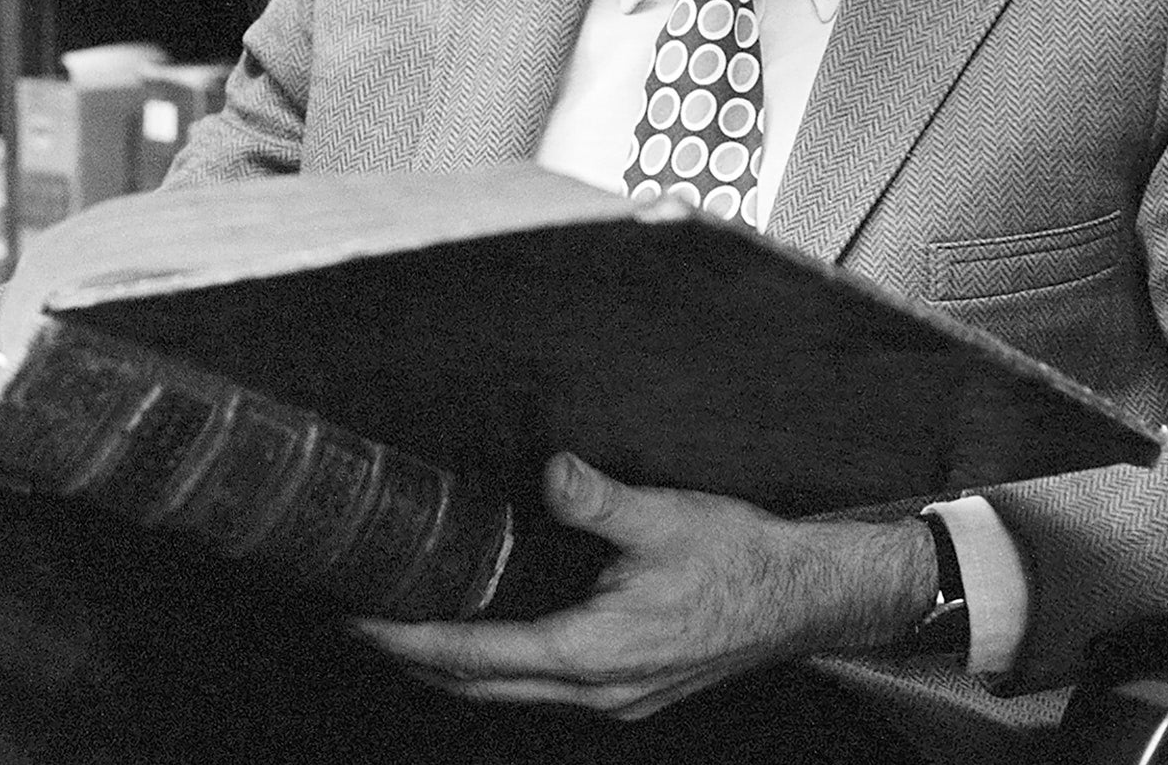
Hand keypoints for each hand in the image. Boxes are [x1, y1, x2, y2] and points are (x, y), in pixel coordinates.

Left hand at [354, 452, 936, 719]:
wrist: (804, 599)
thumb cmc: (741, 559)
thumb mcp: (667, 516)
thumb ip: (599, 499)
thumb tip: (551, 471)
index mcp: (595, 652)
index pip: (480, 656)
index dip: (414, 641)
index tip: (364, 622)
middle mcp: (597, 689)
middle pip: (482, 688)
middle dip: (417, 661)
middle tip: (363, 623)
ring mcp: (614, 698)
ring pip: (511, 695)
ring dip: (455, 669)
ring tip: (409, 630)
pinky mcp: (629, 689)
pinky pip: (544, 688)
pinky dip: (500, 668)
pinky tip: (490, 638)